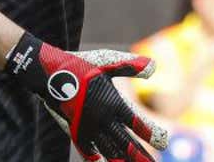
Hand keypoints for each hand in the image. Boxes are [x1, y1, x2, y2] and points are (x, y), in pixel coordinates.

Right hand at [6, 32, 168, 160]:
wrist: (49, 73)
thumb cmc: (81, 65)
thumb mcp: (107, 61)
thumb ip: (130, 66)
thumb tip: (154, 66)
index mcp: (113, 103)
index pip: (136, 123)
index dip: (151, 133)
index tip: (164, 142)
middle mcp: (102, 119)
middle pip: (125, 143)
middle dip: (140, 156)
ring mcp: (88, 127)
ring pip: (108, 149)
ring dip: (121, 160)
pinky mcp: (75, 130)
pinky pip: (87, 148)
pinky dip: (94, 156)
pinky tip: (100, 161)